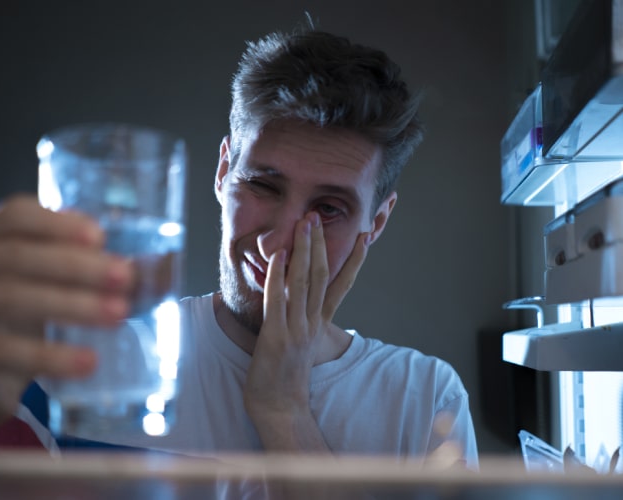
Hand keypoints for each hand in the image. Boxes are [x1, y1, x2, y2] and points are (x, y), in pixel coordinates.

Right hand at [0, 194, 133, 443]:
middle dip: (76, 266)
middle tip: (125, 279)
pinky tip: (85, 364)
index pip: (16, 215)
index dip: (59, 223)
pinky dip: (44, 356)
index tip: (102, 236)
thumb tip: (163, 269)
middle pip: (16, 255)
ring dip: (68, 305)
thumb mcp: (56, 293)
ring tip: (116, 316)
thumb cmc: (22, 327)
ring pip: (7, 296)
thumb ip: (97, 276)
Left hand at [243, 212, 368, 449]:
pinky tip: (279, 256)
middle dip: (320, 244)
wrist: (280, 407)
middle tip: (317, 217)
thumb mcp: (300, 343)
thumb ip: (302, 319)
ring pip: (303, 282)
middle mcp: (312, 323)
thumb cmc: (285, 375)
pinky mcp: (276, 336)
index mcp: (319, 323)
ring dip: (304, 251)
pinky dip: (278, 277)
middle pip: (322, 276)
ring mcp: (296, 329)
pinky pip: (277, 300)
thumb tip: (296, 299)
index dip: (353, 260)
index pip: (341, 285)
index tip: (364, 237)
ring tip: (304, 224)